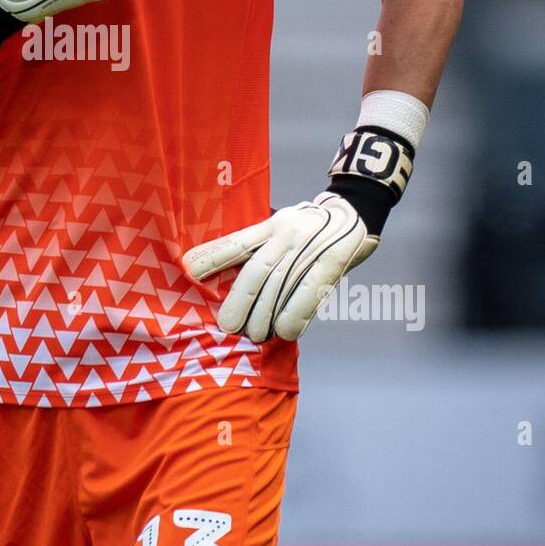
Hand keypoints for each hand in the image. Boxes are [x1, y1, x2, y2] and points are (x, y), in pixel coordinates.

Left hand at [181, 192, 378, 342]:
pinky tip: (285, 332)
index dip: (212, 256)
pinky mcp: (332, 261)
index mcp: (271, 224)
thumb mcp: (281, 223)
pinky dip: (296, 315)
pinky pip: (310, 293)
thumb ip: (259, 244)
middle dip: (239, 301)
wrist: (355, 210)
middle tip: (228, 326)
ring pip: (281, 286)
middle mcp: (287, 233)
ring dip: (265, 315)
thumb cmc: (309, 226)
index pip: (236, 241)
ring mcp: (310, 247)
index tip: (189, 270)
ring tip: (255, 335)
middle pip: (257, 271)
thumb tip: (227, 277)